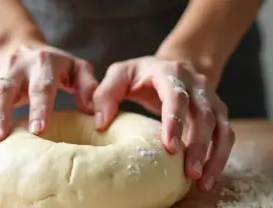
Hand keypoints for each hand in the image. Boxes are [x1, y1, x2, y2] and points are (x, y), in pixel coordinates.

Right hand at [0, 43, 97, 153]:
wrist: (24, 47)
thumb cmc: (56, 65)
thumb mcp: (77, 69)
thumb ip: (89, 87)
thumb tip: (94, 113)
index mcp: (43, 63)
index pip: (40, 85)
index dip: (39, 107)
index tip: (38, 130)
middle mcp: (15, 67)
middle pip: (3, 90)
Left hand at [92, 56, 234, 191]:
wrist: (172, 65)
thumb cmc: (141, 74)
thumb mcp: (120, 74)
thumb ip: (105, 94)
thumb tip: (100, 123)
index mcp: (169, 72)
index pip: (176, 96)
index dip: (175, 121)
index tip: (170, 147)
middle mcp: (195, 84)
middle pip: (203, 115)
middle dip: (199, 145)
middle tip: (190, 172)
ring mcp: (210, 98)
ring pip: (221, 127)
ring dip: (215, 155)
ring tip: (203, 182)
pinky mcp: (217, 111)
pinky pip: (226, 134)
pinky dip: (220, 155)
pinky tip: (209, 175)